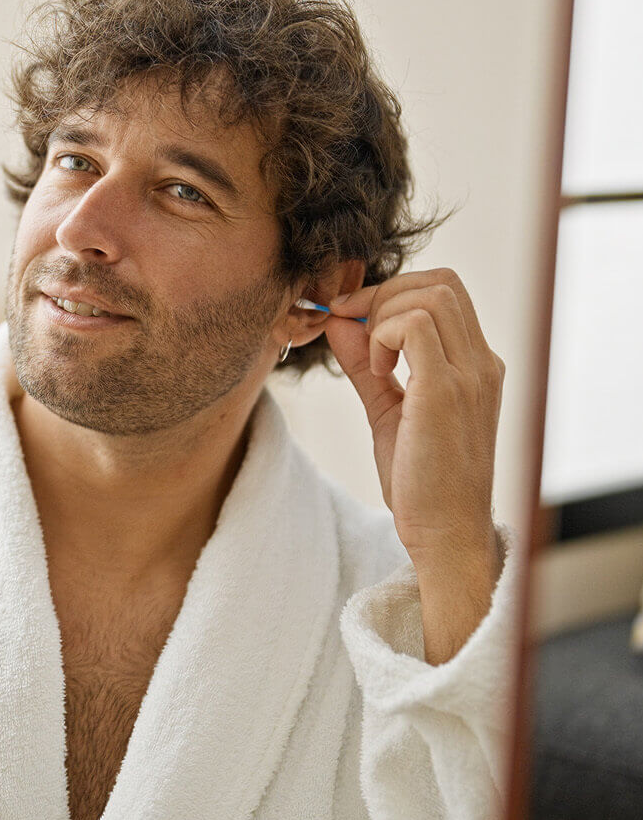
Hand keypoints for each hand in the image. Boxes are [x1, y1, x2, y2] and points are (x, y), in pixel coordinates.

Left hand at [323, 268, 504, 574]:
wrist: (446, 535)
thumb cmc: (422, 482)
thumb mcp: (387, 412)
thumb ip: (365, 366)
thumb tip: (338, 323)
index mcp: (475, 365)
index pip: (444, 292)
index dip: (393, 292)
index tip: (354, 319)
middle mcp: (480, 363)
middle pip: (440, 283)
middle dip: (385, 293)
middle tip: (353, 328)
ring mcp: (470, 375)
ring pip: (432, 295)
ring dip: (385, 314)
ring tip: (372, 362)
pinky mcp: (447, 392)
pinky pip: (416, 326)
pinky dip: (384, 335)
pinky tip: (377, 371)